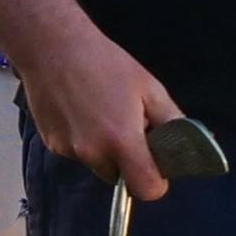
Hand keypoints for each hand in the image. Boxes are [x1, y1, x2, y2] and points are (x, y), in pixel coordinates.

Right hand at [10, 22, 195, 200]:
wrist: (51, 46)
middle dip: (127, 160)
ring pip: (97, 164)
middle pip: (120, 177)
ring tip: (99, 112)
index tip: (154, 162)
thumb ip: (172, 122)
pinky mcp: (51, 144)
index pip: (147, 190)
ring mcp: (68, 151)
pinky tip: (79, 110)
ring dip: (103, 150)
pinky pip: (76, 152)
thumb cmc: (105, 62)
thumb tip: (185, 146)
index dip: (156, 181)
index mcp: (122, 141)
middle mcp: (93, 153)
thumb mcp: (149, 87)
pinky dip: (82, 139)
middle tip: (125, 125)